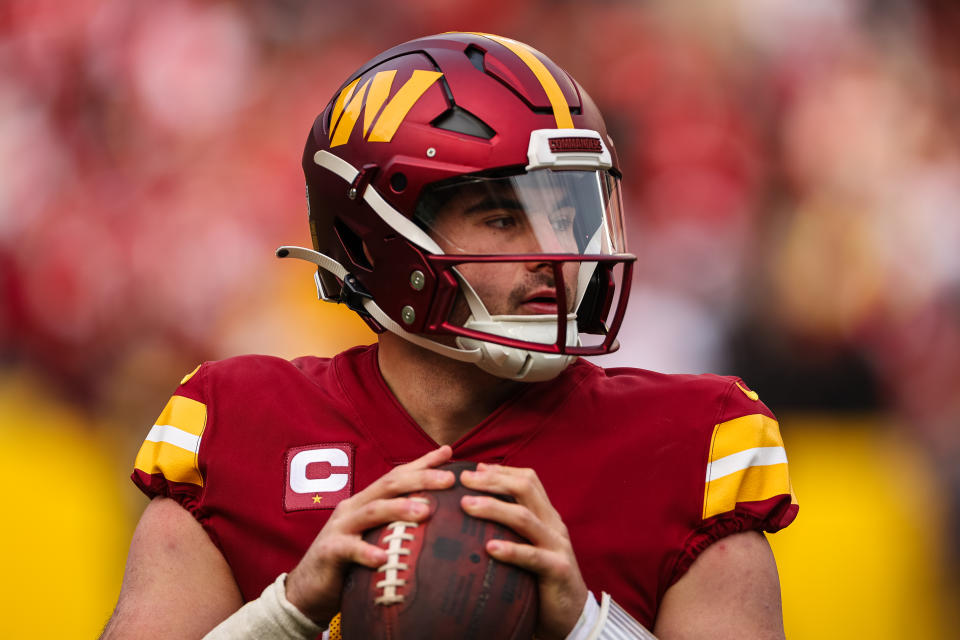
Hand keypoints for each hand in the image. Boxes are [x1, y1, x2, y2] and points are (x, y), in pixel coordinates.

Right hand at [284, 446, 454, 624]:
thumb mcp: (375, 538)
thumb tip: (434, 516)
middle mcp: (353, 508)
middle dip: (420, 479)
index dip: (422, 463)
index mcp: (366, 501)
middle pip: (388, 486)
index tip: (448, 453)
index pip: (397, 476)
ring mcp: (339, 528)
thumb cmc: (349, 564)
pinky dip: (366, 552)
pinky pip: (349, 549)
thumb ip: (397, 525)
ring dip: (399, 509)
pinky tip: (382, 558)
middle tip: (449, 480)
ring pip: (372, 511)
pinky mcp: (329, 551)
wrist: (307, 591)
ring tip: (425, 512)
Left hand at [459, 463, 587, 639]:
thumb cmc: (540, 579)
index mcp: (546, 516)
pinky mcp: (558, 571)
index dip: (501, 471)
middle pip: (525, 488)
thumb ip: (511, 527)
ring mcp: (557, 546)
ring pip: (525, 518)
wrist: (572, 615)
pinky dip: (511, 551)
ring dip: (493, 508)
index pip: (528, 480)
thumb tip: (474, 507)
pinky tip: (489, 549)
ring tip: (466, 506)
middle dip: (493, 481)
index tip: (473, 470)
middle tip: (463, 481)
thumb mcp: (528, 545)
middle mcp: (553, 525)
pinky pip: (533, 557)